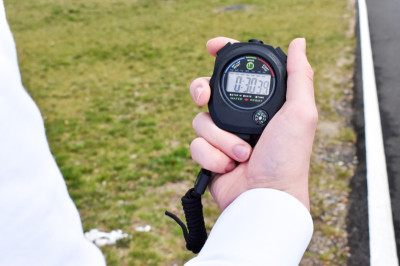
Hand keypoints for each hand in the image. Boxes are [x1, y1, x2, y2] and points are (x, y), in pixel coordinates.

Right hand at [189, 37, 316, 210]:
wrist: (266, 197)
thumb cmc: (288, 158)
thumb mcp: (301, 112)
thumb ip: (299, 76)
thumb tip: (298, 43)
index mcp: (260, 103)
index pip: (238, 71)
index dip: (223, 55)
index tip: (211, 46)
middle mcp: (239, 117)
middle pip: (207, 91)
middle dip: (201, 91)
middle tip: (204, 97)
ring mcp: (222, 137)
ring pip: (200, 120)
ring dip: (221, 138)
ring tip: (243, 153)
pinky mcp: (210, 156)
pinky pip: (196, 145)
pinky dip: (212, 156)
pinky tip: (229, 167)